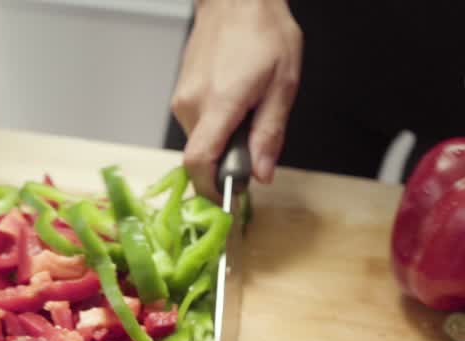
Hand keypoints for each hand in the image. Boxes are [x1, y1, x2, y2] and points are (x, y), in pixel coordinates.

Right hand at [170, 0, 301, 200]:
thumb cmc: (264, 33)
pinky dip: (216, 126)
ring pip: (199, 141)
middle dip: (227, 162)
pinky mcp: (181, 94)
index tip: (229, 198)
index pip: (199, 162)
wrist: (236, 0)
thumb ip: (270, 134)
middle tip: (255, 145)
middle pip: (201, 156)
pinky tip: (235, 102)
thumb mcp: (283, 85)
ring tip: (248, 113)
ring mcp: (182, 99)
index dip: (211, 189)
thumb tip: (261, 174)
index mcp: (219, 103)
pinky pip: (197, 125)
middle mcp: (192, 105)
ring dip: (223, 142)